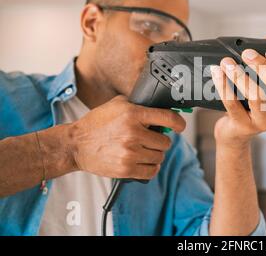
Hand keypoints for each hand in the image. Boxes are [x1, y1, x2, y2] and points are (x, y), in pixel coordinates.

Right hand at [69, 95, 185, 179]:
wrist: (75, 144)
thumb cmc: (97, 123)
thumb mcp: (117, 104)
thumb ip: (139, 104)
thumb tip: (161, 106)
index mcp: (133, 114)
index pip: (168, 119)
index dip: (179, 123)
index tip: (180, 126)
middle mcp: (133, 133)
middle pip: (165, 142)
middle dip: (159, 141)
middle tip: (149, 140)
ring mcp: (130, 153)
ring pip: (159, 157)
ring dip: (154, 155)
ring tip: (142, 150)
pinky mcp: (126, 169)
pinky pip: (151, 171)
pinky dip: (151, 168)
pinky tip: (144, 162)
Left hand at [211, 34, 265, 150]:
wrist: (233, 132)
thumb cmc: (247, 105)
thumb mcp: (259, 85)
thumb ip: (265, 63)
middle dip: (262, 66)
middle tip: (246, 53)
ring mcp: (263, 122)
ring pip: (257, 96)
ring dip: (241, 76)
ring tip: (227, 63)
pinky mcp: (244, 127)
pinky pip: (233, 105)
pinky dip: (224, 86)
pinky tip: (217, 74)